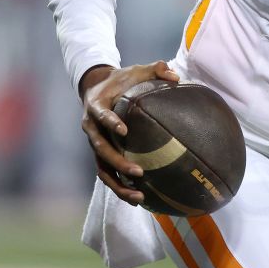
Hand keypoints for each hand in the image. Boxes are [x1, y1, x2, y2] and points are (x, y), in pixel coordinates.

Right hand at [78, 60, 179, 205]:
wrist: (96, 87)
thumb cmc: (121, 79)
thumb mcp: (136, 69)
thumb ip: (156, 68)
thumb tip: (177, 77)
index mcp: (96, 107)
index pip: (101, 116)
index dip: (110, 123)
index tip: (124, 131)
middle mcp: (91, 129)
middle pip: (101, 149)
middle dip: (118, 162)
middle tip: (139, 172)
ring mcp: (95, 144)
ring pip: (102, 169)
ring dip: (118, 184)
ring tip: (139, 196)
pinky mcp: (100, 155)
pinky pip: (108, 175)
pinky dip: (121, 187)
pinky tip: (140, 199)